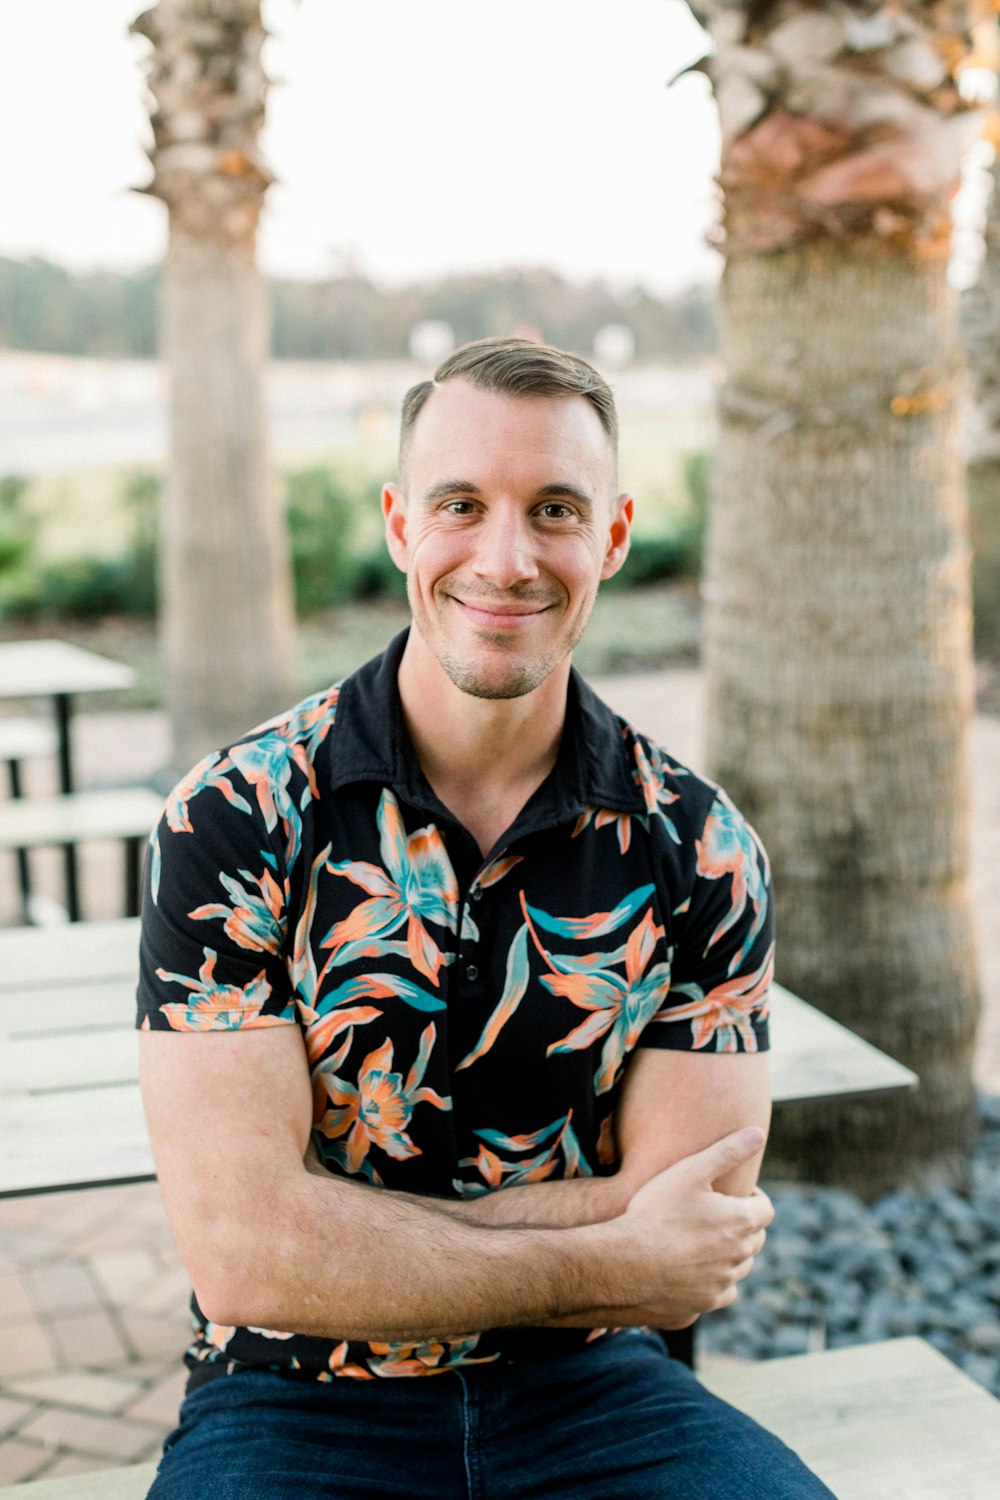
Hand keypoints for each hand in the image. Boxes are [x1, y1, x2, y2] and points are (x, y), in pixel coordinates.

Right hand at [603, 1126, 771, 1327]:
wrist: (626, 1261)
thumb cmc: (656, 1211)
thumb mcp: (690, 1171)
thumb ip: (727, 1151)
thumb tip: (758, 1133)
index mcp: (741, 1221)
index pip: (765, 1209)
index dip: (751, 1198)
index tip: (728, 1193)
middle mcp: (740, 1255)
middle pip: (756, 1237)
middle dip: (741, 1223)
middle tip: (712, 1212)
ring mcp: (724, 1281)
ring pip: (741, 1264)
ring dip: (730, 1251)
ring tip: (701, 1237)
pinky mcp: (708, 1301)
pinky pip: (725, 1289)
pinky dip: (717, 1277)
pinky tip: (695, 1265)